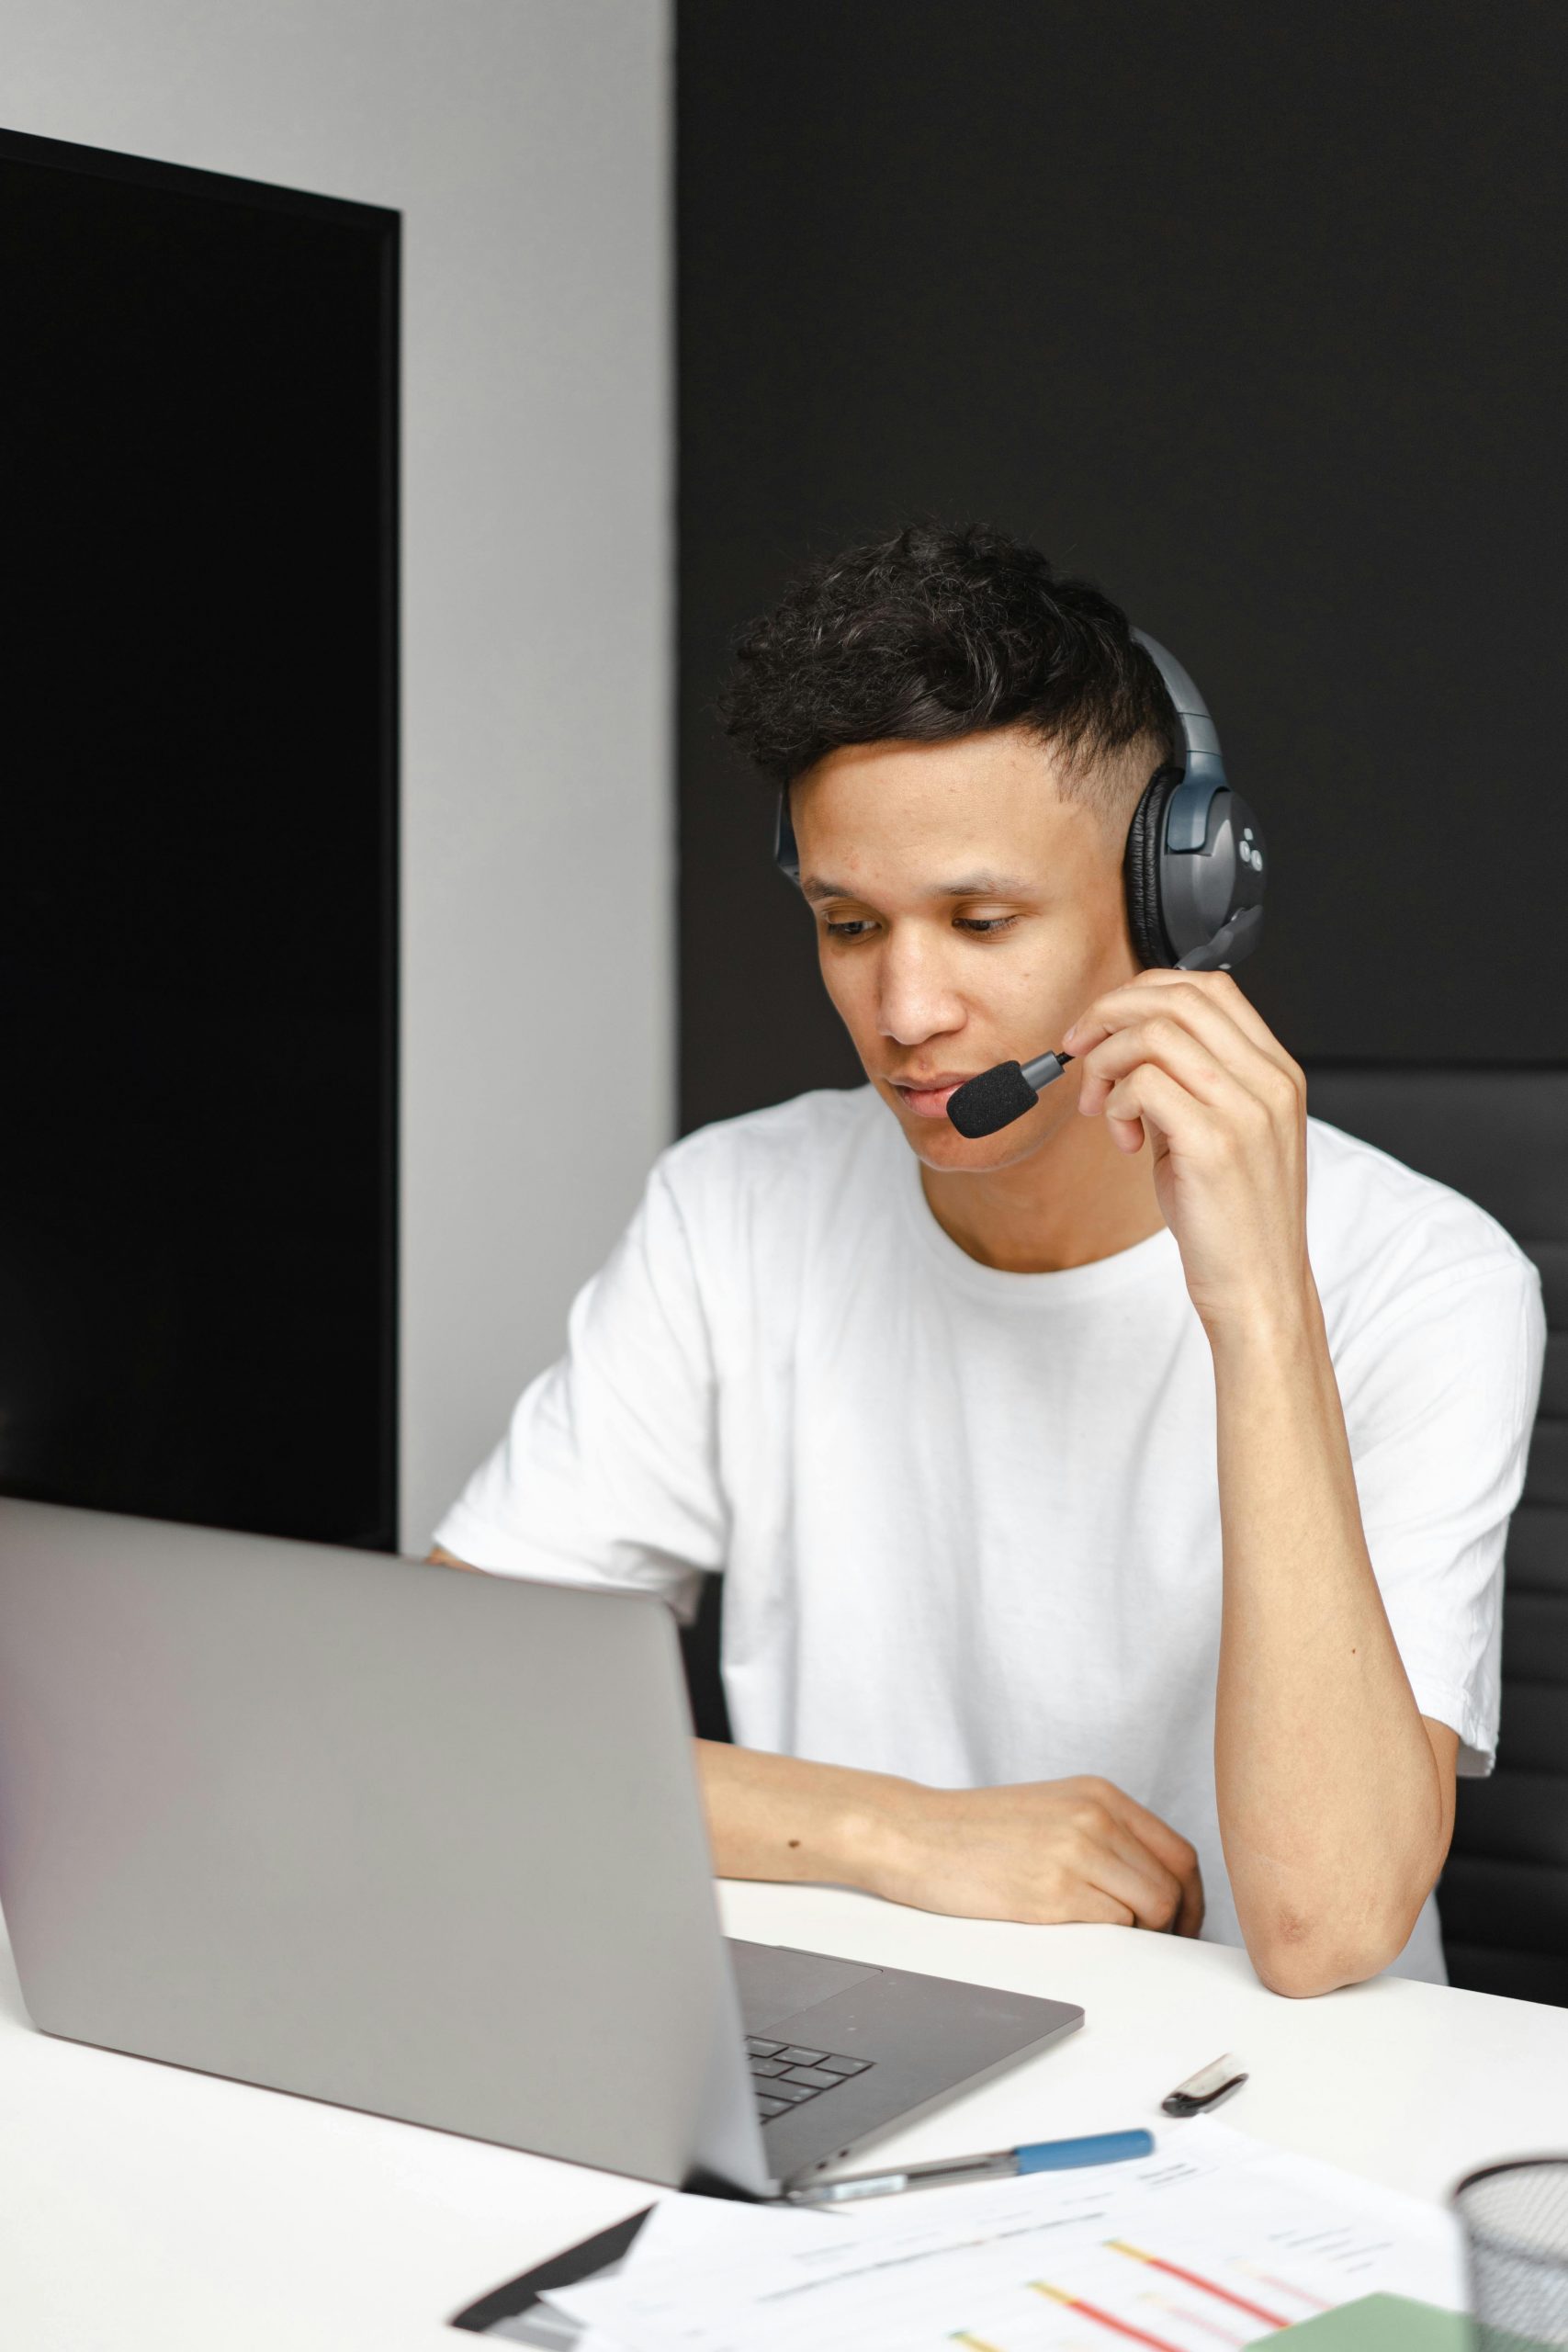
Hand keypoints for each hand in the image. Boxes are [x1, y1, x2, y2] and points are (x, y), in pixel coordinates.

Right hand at [864, 1774, 1203, 1932]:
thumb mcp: (1051, 1808)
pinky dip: (1108, 1939)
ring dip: (1140, 1934)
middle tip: (1153, 1944)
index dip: (1192, 1898)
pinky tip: (1078, 1933)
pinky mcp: (1053, 1893)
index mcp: (1099, 1794)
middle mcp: (1095, 1817)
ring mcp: (1075, 1853)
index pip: (1180, 1854)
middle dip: (1173, 1925)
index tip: (1182, 1923)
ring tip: (1106, 1935)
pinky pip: (1114, 1927)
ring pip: (1152, 1911)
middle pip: (1174, 1887)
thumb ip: (1104, 1833)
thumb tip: (1156, 1887)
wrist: (913, 1833)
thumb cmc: (974, 1830)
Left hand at [1062, 969, 1308, 1333]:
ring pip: (1154, 1035)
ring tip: (1103, 1107)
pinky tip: (1124, 1138)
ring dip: (1107, 1063)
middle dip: (1110, 1015)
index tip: (1103, 1025)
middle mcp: (1269, 1082)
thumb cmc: (1232, 1217)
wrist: (1259, 1287)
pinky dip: (1116, 1103)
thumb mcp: (1221, 1132)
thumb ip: (1189, 1082)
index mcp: (1275, 1072)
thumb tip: (1122, 1044)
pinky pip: (1143, 1085)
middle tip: (1080, 1052)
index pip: (1208, 987)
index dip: (1142, 993)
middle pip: (1176, 998)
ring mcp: (1247, 1110)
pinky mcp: (1215, 1144)